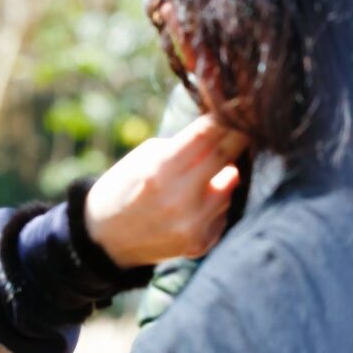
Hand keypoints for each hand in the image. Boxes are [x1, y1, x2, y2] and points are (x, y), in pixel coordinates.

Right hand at [84, 113, 247, 267]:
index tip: (237, 108)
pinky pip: (222, 212)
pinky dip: (213, 203)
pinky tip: (191, 205)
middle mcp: (179, 199)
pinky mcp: (200, 244)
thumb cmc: (122, 188)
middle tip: (247, 125)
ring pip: (229, 187)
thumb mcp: (142, 158)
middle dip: (238, 138)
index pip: (205, 135)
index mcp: (158, 171)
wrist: (105, 240)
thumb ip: (181, 147)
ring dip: (222, 176)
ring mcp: (192, 225)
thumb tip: (222, 134)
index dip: (225, 118)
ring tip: (199, 178)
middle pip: (226, 158)